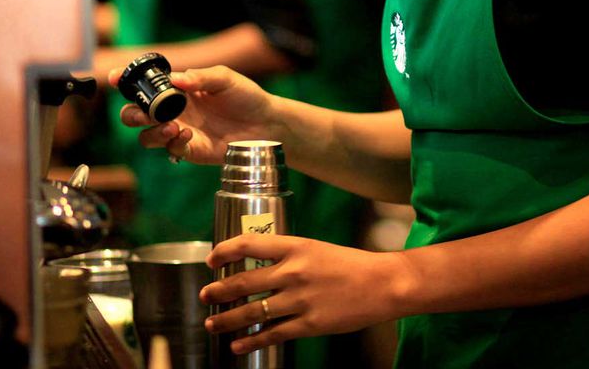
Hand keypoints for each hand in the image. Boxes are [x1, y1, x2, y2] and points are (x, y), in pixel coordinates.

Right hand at [111, 65, 274, 164]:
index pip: (146, 85)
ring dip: (151, 131)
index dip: (126, 81)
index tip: (115, 78)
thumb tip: (175, 79)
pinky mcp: (188, 149)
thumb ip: (200, 77)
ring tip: (172, 126)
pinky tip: (188, 134)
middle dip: (131, 114)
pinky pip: (168, 149)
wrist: (265, 124)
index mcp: (178, 89)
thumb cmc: (246, 97)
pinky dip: (172, 142)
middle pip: (135, 114)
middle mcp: (174, 110)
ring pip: (145, 136)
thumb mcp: (225, 79)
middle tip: (145, 113)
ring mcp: (179, 131)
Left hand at [200, 234, 411, 353]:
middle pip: (243, 281)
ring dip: (227, 319)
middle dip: (218, 291)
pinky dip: (251, 340)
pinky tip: (238, 344)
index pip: (248, 244)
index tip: (211, 260)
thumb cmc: (350, 265)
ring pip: (253, 311)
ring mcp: (301, 299)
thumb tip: (257, 266)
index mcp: (296, 246)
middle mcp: (294, 271)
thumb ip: (289, 256)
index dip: (224, 251)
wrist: (383, 283)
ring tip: (212, 323)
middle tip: (205, 295)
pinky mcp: (310, 324)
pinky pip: (272, 333)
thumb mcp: (317, 249)